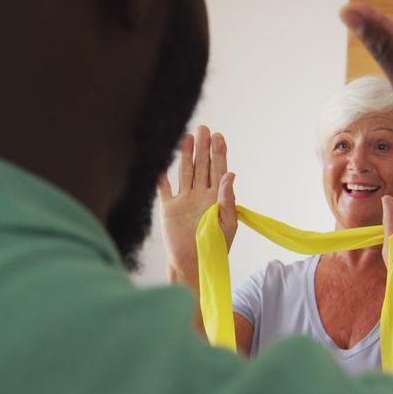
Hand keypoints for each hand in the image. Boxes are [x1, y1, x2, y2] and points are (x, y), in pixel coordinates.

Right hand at [158, 125, 237, 280]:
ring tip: (186, 137)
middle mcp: (200, 196)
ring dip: (185, 155)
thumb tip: (231, 174)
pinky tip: (161, 164)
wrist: (194, 265)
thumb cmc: (215, 247)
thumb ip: (228, 198)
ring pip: (185, 172)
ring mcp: (184, 201)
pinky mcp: (169, 209)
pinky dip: (162, 177)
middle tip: (203, 129)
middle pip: (202, 167)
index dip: (219, 153)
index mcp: (217, 198)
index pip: (219, 170)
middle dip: (203, 148)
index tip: (219, 136)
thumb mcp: (226, 223)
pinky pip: (164, 189)